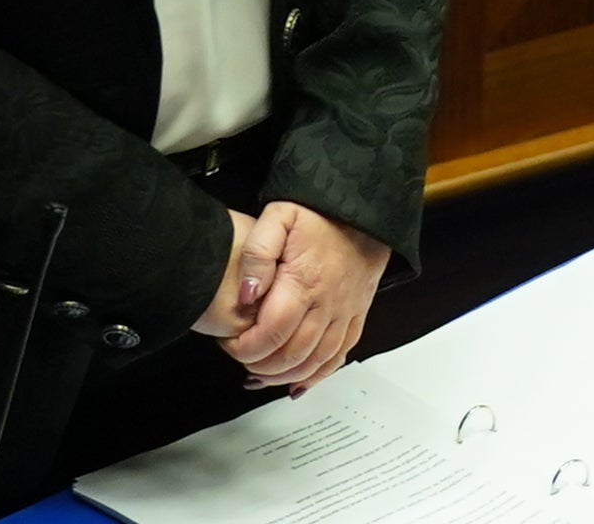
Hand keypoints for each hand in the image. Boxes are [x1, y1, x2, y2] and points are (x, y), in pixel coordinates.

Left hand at [211, 199, 384, 390]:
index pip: (271, 334)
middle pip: (291, 355)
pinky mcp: (355, 317)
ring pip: (314, 363)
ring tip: (259, 375)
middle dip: (260, 367)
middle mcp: (327, 304)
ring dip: (284, 376)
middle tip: (240, 357)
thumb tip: (246, 294)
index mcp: (304, 282)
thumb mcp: (279, 217)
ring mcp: (344, 313)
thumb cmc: (320, 214)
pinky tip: (297, 383)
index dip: (244, 348)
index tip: (229, 342)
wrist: (364, 210)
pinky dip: (316, 376)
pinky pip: (338, 357)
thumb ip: (257, 253)